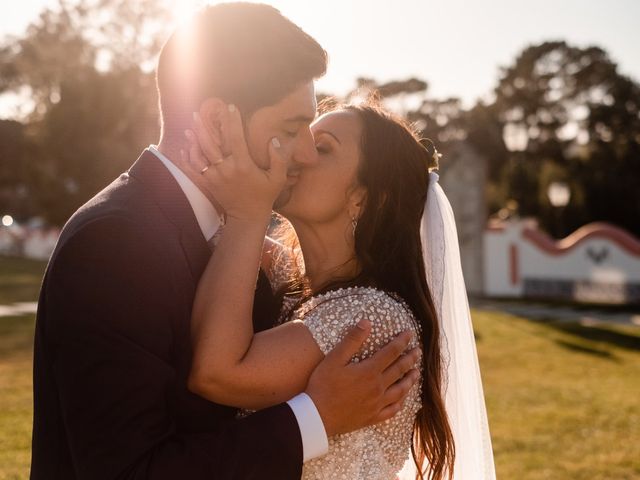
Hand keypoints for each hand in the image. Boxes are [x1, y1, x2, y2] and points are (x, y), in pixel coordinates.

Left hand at [177, 105, 287, 221]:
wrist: (248, 216)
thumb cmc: (264, 195)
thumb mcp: (277, 179)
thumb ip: (278, 159)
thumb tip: (274, 140)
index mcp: (244, 165)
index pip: (236, 138)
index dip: (233, 121)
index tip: (231, 107)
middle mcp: (227, 169)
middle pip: (211, 144)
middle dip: (204, 127)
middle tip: (198, 113)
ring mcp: (215, 177)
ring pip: (200, 156)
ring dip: (194, 141)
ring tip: (190, 127)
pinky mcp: (209, 184)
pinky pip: (194, 170)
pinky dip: (188, 159)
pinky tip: (185, 148)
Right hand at [305, 320, 420, 435]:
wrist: (317, 417)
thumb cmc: (323, 385)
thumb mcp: (334, 359)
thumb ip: (352, 340)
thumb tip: (367, 322)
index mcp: (369, 371)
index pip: (391, 352)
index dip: (402, 341)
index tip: (410, 333)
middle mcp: (378, 387)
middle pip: (399, 369)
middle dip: (410, 358)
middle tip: (418, 350)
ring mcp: (377, 403)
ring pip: (400, 390)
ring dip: (410, 379)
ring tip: (417, 372)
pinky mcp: (373, 417)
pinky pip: (393, 410)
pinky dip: (401, 403)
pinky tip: (403, 399)